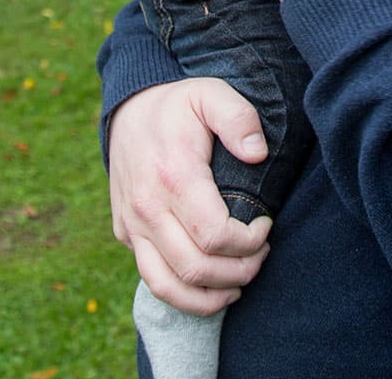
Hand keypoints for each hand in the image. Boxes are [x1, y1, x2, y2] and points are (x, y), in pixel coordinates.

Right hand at [109, 78, 272, 313]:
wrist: (127, 109)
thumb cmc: (177, 106)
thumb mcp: (210, 94)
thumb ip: (238, 117)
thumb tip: (258, 153)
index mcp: (173, 176)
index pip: (215, 236)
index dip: (249, 242)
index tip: (266, 226)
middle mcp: (147, 207)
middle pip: (196, 268)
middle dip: (239, 271)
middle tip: (261, 255)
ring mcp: (132, 225)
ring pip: (168, 286)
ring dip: (209, 297)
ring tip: (239, 285)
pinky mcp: (125, 234)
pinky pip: (152, 279)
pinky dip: (183, 295)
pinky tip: (211, 287)